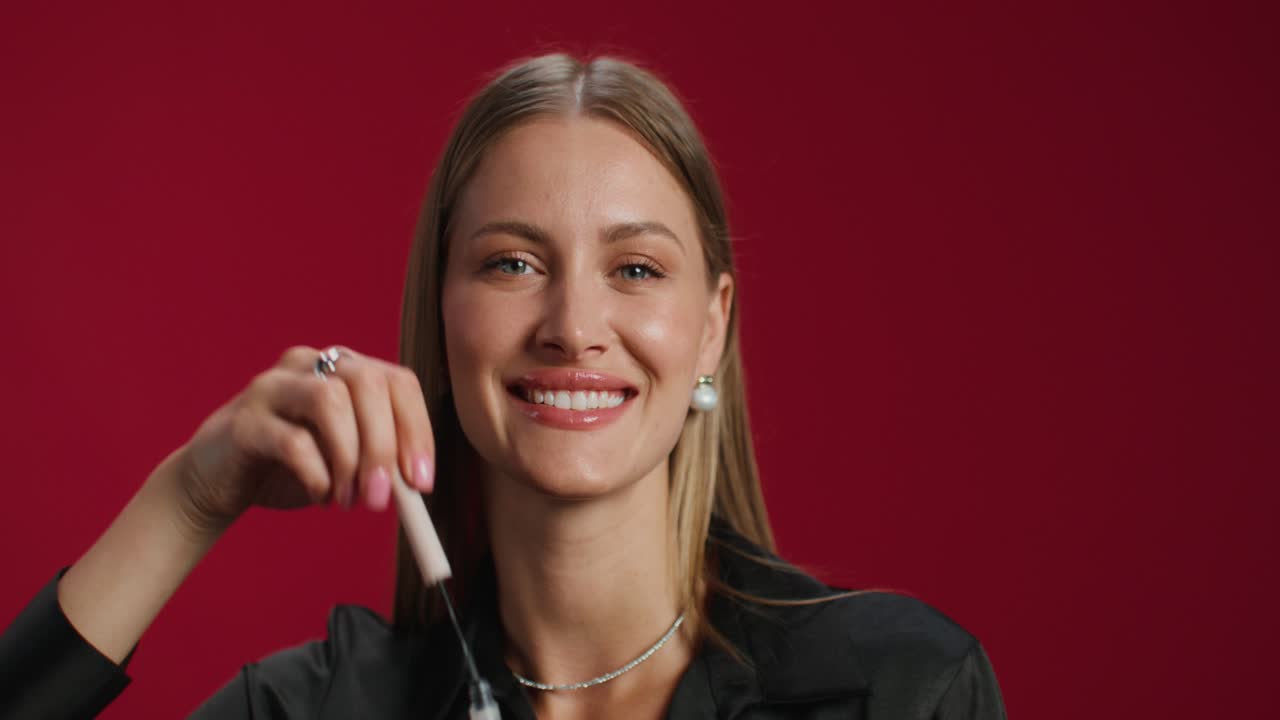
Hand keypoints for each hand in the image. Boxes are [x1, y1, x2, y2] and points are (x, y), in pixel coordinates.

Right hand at [173, 345, 435, 535]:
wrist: (217, 481)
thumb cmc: (291, 467)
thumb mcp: (346, 461)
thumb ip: (381, 463)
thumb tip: (417, 484)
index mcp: (343, 368)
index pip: (397, 381)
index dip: (416, 430)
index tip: (421, 482)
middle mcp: (310, 364)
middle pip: (366, 382)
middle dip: (383, 445)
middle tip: (384, 498)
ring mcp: (272, 386)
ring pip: (329, 400)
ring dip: (348, 458)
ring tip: (348, 499)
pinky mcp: (242, 419)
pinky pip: (291, 440)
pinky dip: (315, 475)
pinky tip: (318, 496)